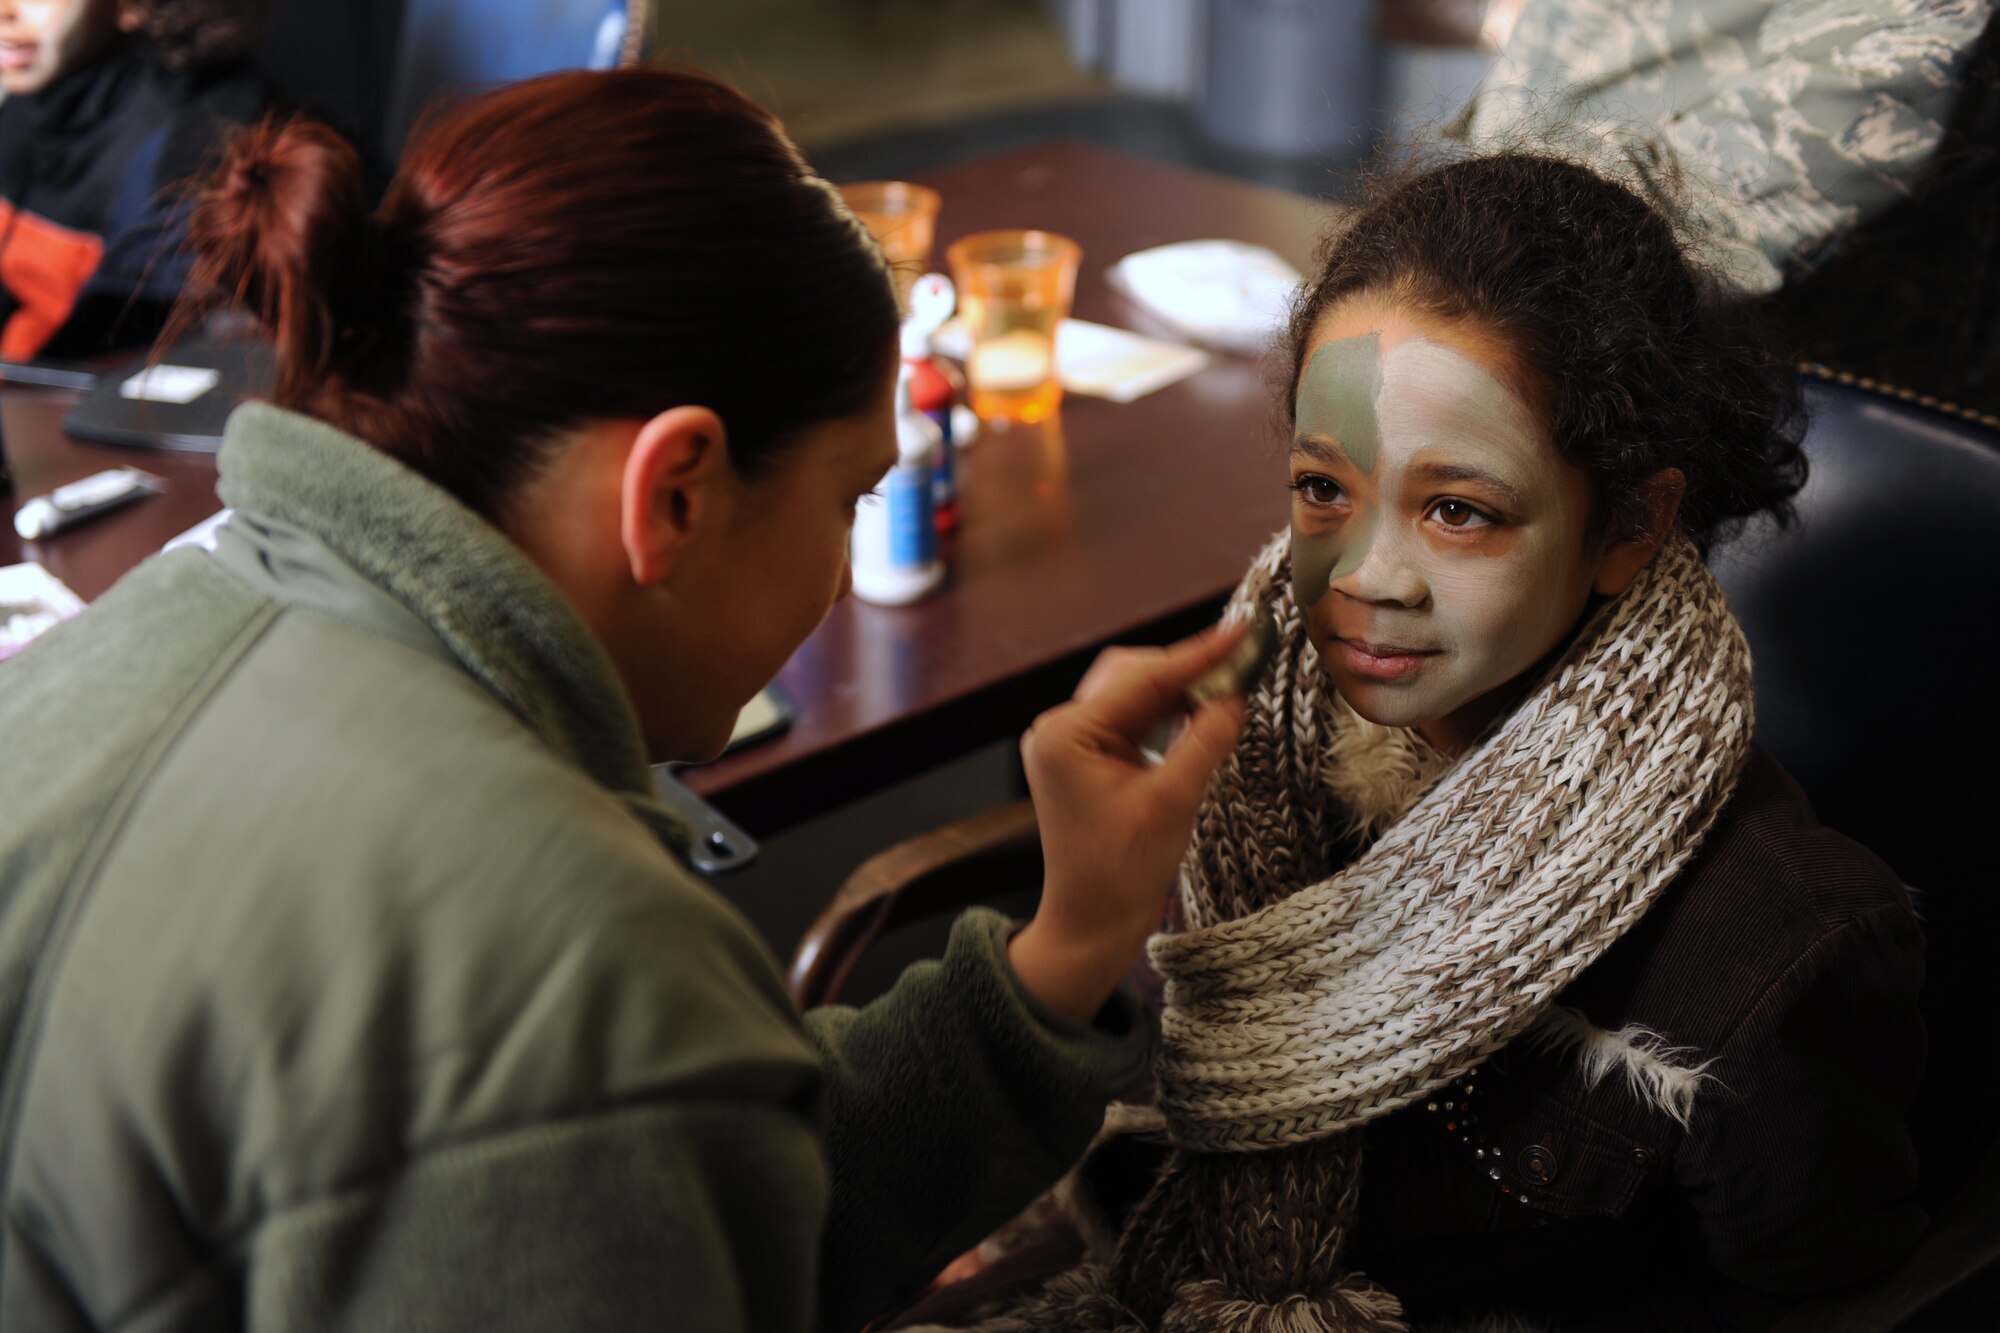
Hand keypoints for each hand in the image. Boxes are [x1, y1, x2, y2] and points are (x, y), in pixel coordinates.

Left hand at [1008, 625, 1249, 1024]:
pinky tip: (1202, 714)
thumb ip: (1205, 742)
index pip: (1141, 679)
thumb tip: (1235, 697)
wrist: (1090, 926)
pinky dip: (1167, 715)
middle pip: (1132, 675)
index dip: (1197, 655)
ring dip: (1178, 691)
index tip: (1241, 631)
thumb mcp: (1173, 803)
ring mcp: (1069, 744)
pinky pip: (1132, 720)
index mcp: (1066, 735)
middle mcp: (1059, 730)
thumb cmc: (1121, 874)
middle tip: (1242, 662)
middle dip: (1186, 669)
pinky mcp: (1086, 759)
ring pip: (1133, 694)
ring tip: (1229, 687)